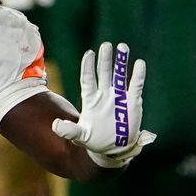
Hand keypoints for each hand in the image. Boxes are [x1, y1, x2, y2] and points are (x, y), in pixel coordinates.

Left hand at [51, 41, 154, 166]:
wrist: (112, 149)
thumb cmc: (94, 141)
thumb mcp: (80, 137)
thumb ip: (68, 131)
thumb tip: (56, 125)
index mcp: (91, 99)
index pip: (88, 79)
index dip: (88, 67)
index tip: (89, 54)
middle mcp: (104, 94)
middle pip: (103, 73)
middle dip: (104, 60)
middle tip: (106, 46)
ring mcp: (119, 97)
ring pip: (120, 75)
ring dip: (121, 62)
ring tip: (122, 47)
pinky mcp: (132, 102)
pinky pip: (135, 86)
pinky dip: (138, 75)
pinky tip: (139, 64)